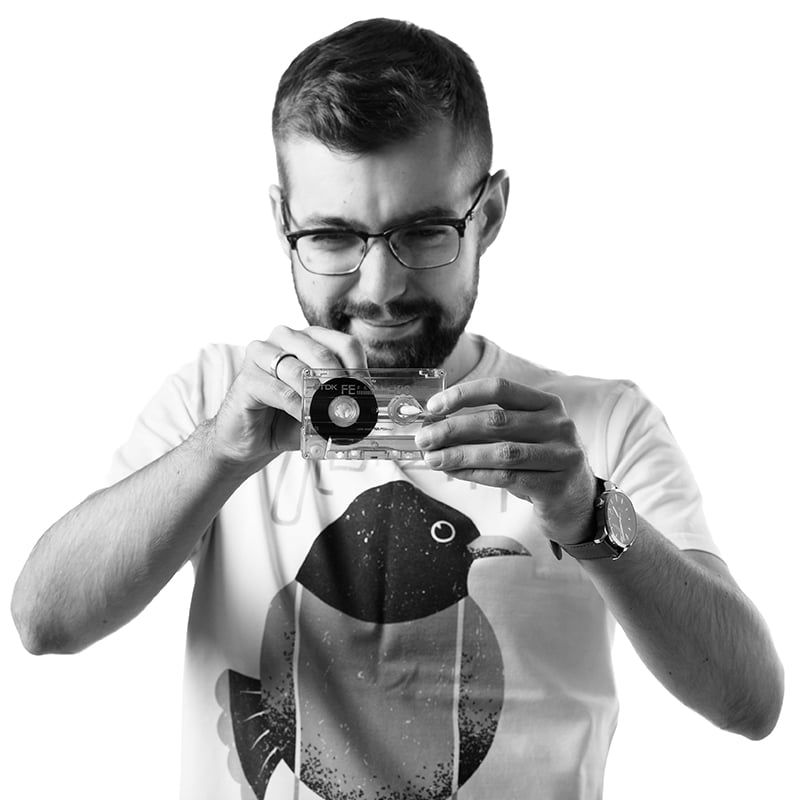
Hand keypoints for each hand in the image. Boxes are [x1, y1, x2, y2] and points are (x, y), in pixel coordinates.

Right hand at [210, 326, 366, 475]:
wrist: (248, 441)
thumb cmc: (285, 419)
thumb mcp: (321, 408)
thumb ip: (341, 401)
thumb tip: (368, 408)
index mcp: (308, 339)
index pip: (344, 343)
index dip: (359, 369)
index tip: (365, 394)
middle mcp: (284, 338)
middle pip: (323, 353)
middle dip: (340, 383)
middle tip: (350, 407)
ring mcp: (261, 354)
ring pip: (300, 371)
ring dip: (319, 399)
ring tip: (330, 418)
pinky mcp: (246, 377)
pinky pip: (281, 391)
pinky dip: (298, 408)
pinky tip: (305, 419)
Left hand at [415, 377, 595, 544]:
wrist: (578, 503)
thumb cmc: (541, 464)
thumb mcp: (525, 436)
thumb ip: (490, 426)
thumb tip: (439, 423)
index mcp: (548, 404)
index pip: (500, 388)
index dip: (464, 394)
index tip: (434, 406)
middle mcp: (559, 425)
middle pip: (496, 421)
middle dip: (453, 429)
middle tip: (424, 438)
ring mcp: (562, 455)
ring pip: (501, 452)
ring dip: (460, 454)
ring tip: (433, 459)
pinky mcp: (556, 485)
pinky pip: (507, 478)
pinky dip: (476, 474)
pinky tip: (456, 472)